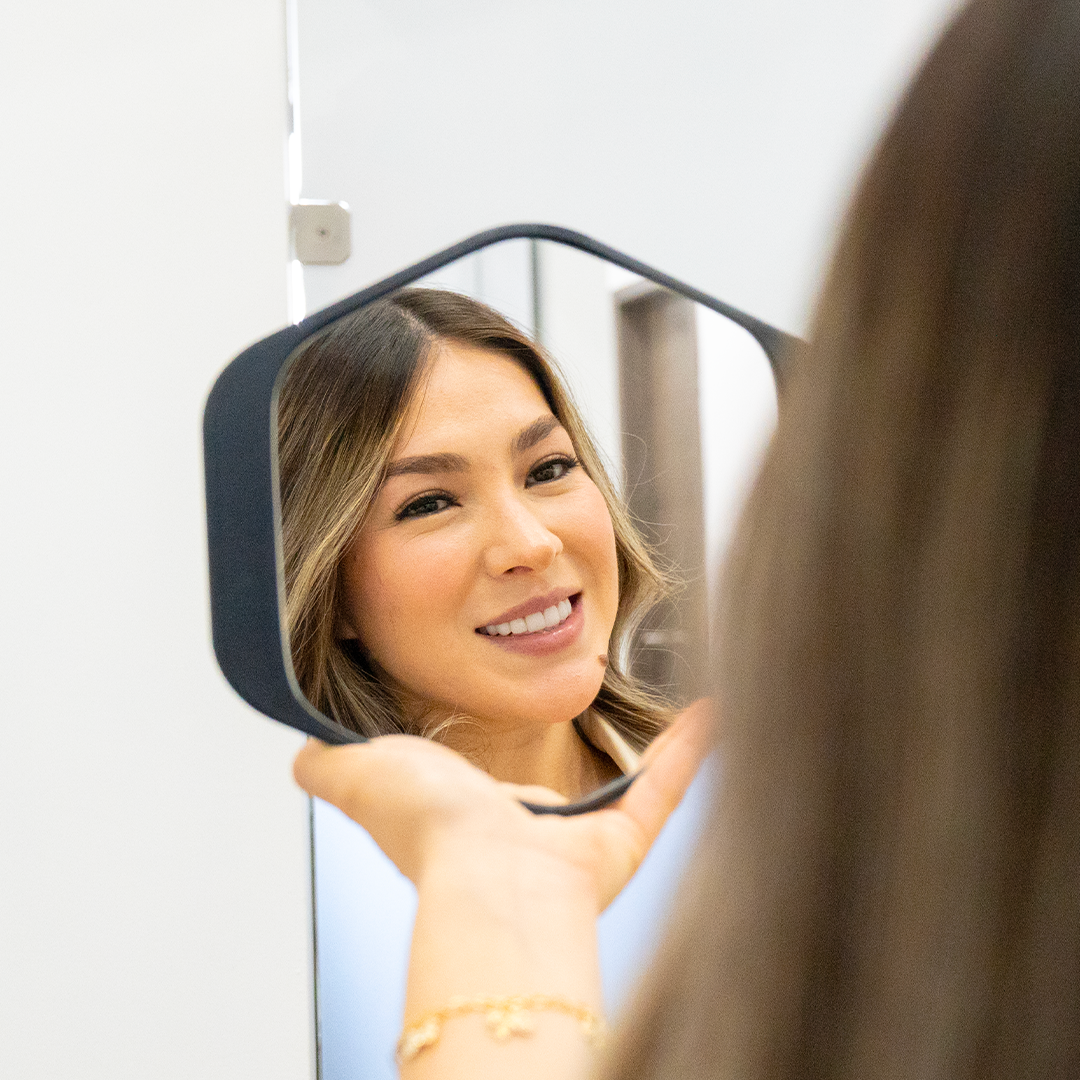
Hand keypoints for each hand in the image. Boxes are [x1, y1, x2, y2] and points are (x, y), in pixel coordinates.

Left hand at [292, 699, 712, 909]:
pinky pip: (663, 788)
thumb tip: (299, 754)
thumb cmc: (432, 831)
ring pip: (621, 788)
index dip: (486, 757)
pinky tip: (712, 711)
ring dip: (646, 749)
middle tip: (591, 696)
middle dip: (569, 751)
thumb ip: (327, 765)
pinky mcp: (622, 839)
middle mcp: (524, 833)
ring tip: (673, 702)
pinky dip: (688, 753)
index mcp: (467, 818)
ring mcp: (579, 840)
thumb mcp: (359, 775)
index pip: (481, 788)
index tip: (505, 713)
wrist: (491, 876)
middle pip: (552, 791)